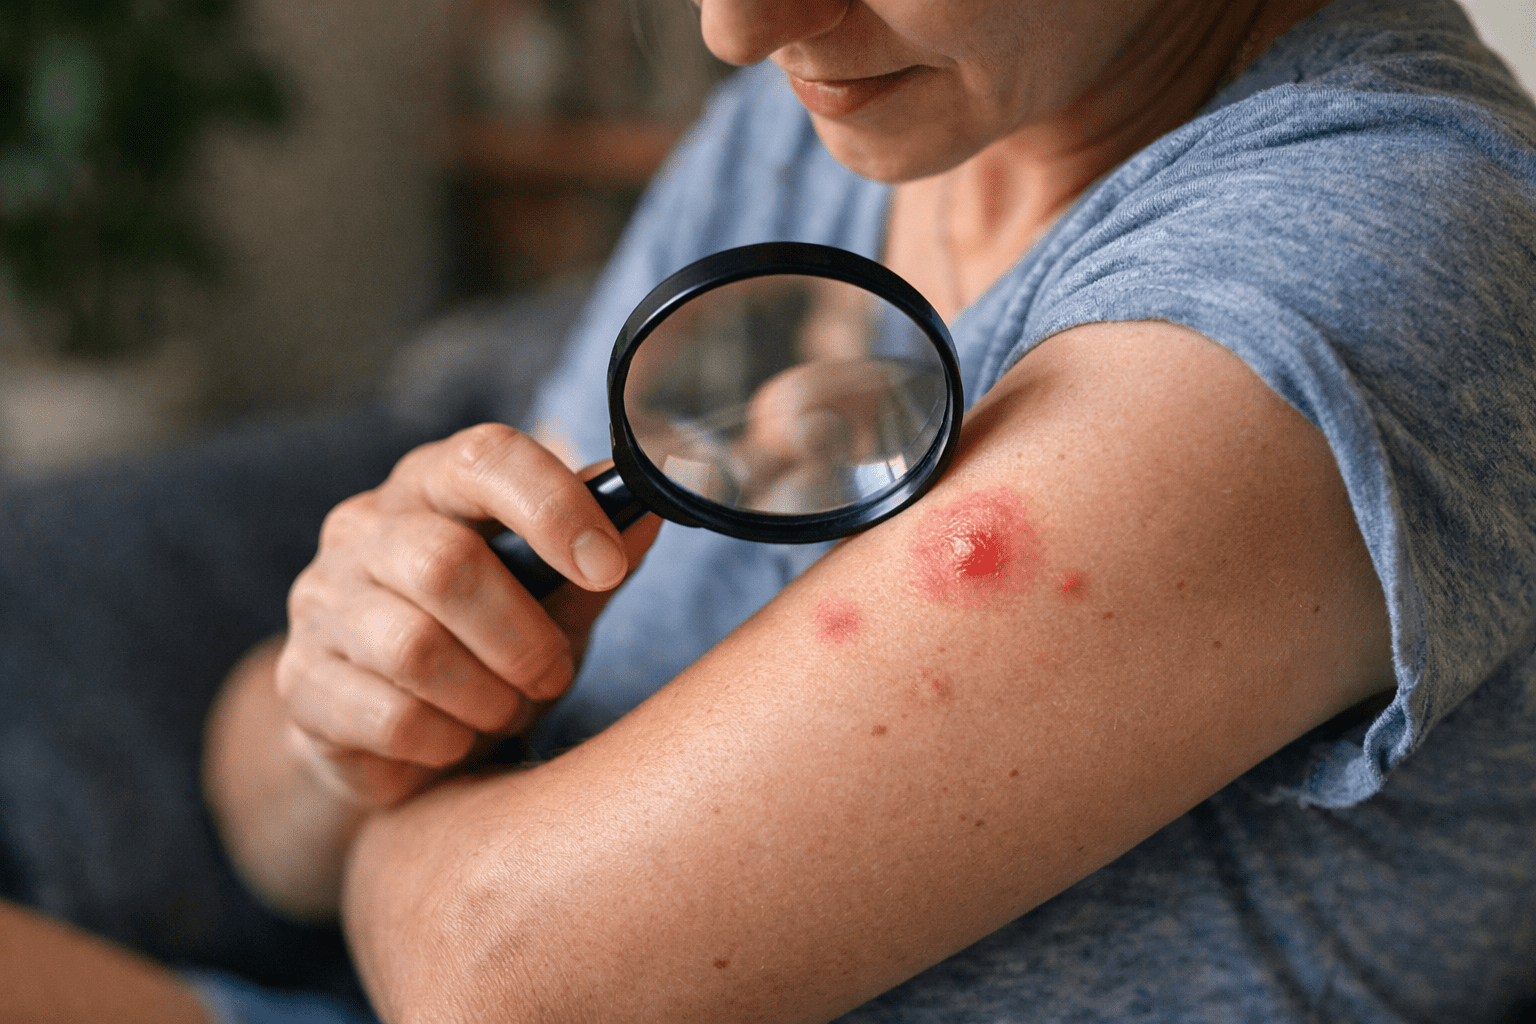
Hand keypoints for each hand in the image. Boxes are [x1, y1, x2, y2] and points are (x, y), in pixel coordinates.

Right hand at [275, 423, 659, 807]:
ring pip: (414, 648)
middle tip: (552, 673)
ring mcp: (321, 602)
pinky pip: (388, 716)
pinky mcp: (300, 681)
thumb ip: (600, 556)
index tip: (608, 567)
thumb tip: (653, 508)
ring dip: (487, 695)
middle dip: (521, 634)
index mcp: (434, 484)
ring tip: (506, 708)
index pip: (485, 456)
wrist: (400, 735)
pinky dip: (445, 738)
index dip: (553, 505)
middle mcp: (365, 529)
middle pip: (445, 563)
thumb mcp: (558, 598)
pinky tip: (456, 738)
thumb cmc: (492, 645)